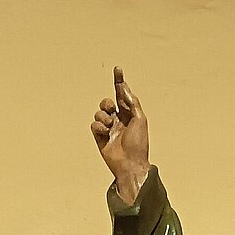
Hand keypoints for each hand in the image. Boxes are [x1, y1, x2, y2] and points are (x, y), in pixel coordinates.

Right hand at [90, 67, 149, 204]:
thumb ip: (132, 103)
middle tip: (112, 109)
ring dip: (104, 116)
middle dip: (107, 103)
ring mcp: (109, 128)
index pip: (122, 95)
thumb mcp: (140, 120)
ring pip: (99, 112)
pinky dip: (99, 127)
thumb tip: (124, 89)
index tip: (118, 69)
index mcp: (129, 115)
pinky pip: (94, 124)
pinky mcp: (100, 137)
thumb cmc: (139, 144)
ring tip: (110, 126)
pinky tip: (106, 134)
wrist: (130, 164)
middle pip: (107, 102)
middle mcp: (119, 120)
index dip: (119, 82)